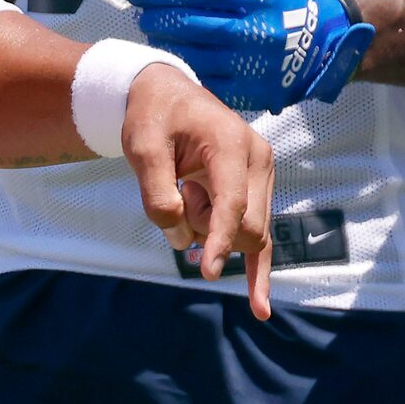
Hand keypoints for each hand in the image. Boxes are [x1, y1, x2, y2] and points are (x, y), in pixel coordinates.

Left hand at [124, 59, 275, 316]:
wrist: (167, 95)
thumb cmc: (153, 118)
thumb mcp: (142, 148)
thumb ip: (157, 191)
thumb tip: (180, 237)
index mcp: (231, 143)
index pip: (233, 204)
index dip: (219, 239)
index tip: (207, 272)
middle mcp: (258, 159)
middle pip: (243, 225)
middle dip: (206, 228)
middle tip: (178, 191)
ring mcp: (263, 175)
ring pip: (245, 232)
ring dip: (211, 229)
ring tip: (189, 189)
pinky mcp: (259, 190)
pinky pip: (262, 238)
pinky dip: (258, 271)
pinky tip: (259, 307)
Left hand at [126, 0, 372, 111]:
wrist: (324, 43)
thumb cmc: (280, 1)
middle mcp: (256, 30)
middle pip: (189, 25)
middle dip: (157, 18)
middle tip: (143, 15)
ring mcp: (255, 64)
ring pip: (194, 56)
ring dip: (167, 44)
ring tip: (156, 34)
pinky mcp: (254, 92)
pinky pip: (209, 81)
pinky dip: (187, 69)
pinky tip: (178, 58)